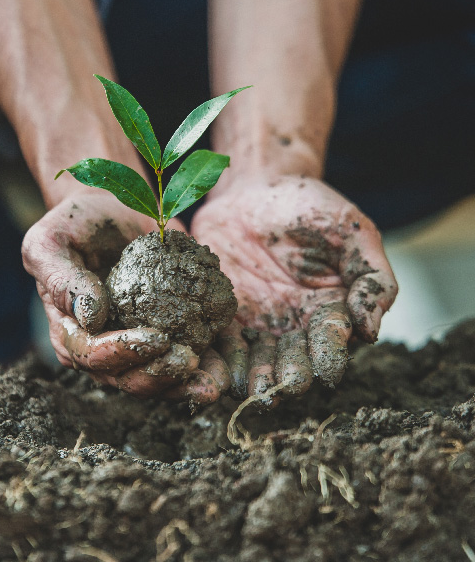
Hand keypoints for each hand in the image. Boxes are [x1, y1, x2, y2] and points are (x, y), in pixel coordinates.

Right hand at [22, 192, 228, 406]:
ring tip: (213, 383)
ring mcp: (138, 343)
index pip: (93, 356)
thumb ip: (62, 280)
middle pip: (129, 377)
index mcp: (72, 333)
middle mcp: (105, 347)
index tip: (156, 338)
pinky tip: (227, 366)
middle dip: (160, 376)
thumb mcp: (50, 244)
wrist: (110, 211)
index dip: (122, 353)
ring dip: (187, 385)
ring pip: (160, 377)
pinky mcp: (169, 330)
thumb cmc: (74, 226)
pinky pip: (187, 354)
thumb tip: (90, 317)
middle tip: (189, 362)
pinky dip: (208, 363)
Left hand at [192, 175, 397, 405]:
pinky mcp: (223, 315)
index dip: (330, 355)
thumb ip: (371, 276)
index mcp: (328, 308)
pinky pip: (220, 342)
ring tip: (246, 390)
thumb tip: (371, 329)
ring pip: (255, 359)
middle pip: (292, 358)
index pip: (331, 338)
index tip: (327, 371)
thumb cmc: (308, 206)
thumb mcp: (350, 231)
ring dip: (251, 378)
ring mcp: (256, 322)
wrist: (253, 189)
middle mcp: (292, 325)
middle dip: (287, 376)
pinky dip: (217, 360)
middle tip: (281, 390)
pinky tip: (210, 374)